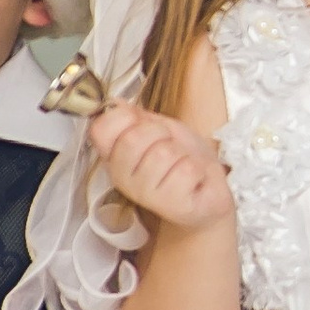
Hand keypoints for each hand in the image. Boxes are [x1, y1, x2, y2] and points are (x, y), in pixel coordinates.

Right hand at [91, 102, 231, 229]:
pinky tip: (195, 180)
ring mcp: (143, 194)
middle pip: (135, 137)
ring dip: (183, 154)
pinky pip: (186, 170)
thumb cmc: (184, 159)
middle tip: (172, 149)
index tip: (144, 126)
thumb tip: (114, 103)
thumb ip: (138, 117)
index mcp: (114, 155)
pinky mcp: (171, 205)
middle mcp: (121, 176)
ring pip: (163, 153)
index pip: (101, 127)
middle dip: (163, 135)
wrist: (209, 191)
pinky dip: (198, 170)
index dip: (125, 117)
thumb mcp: (163, 129)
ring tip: (183, 166)